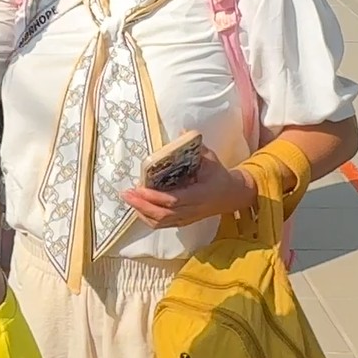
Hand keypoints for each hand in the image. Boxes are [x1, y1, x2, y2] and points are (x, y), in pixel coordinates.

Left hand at [122, 149, 256, 227]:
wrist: (231, 196)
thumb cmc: (218, 175)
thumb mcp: (211, 159)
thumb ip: (197, 148)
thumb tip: (181, 132)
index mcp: (200, 195)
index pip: (174, 200)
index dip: (155, 197)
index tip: (139, 188)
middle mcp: (192, 210)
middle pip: (163, 214)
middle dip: (142, 205)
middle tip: (126, 193)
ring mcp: (187, 218)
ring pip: (161, 222)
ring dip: (141, 212)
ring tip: (128, 198)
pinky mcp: (182, 222)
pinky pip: (162, 225)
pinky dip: (147, 218)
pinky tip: (137, 208)